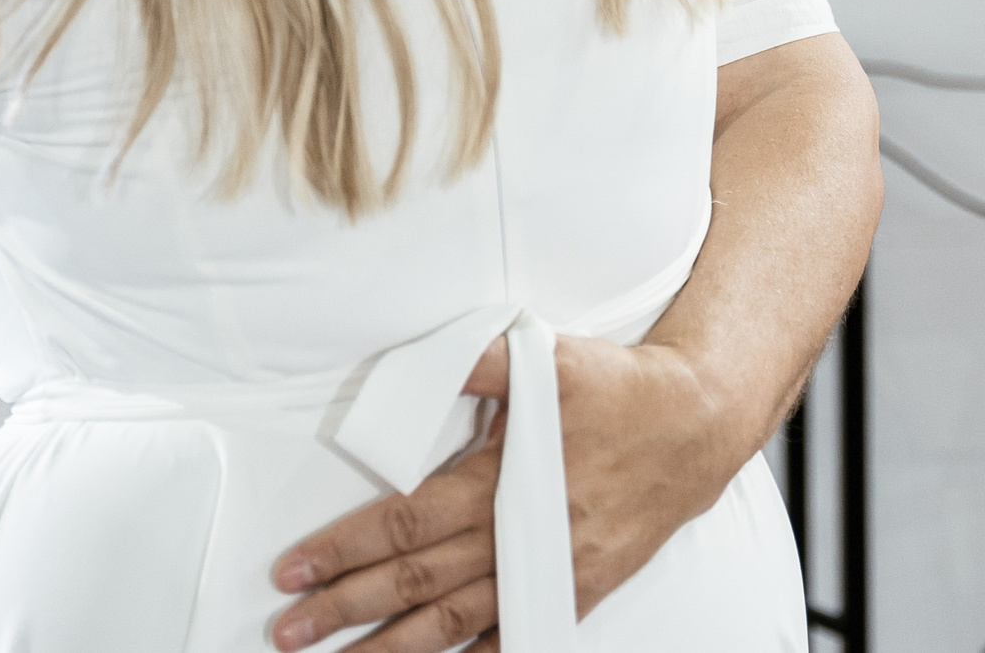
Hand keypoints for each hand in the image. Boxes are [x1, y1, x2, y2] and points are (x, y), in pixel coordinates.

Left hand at [268, 336, 736, 652]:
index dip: (343, 549)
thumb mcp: (543, 360)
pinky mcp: (573, 590)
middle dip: (346, 609)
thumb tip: (407, 364)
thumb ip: (471, 363)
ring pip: (455, 623)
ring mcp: (548, 574)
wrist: (697, 426)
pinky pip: (511, 637)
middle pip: (415, 585)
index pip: (403, 525)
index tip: (293, 569)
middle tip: (287, 630)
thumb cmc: (617, 389)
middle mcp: (520, 537)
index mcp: (501, 481)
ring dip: (392, 648)